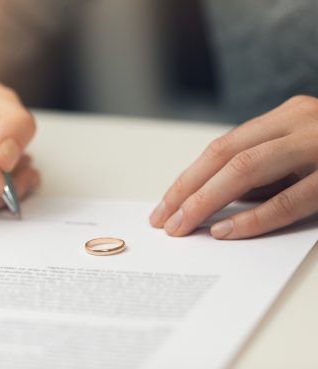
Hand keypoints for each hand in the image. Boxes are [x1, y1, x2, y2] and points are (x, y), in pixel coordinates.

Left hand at [150, 95, 317, 238]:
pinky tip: (224, 231)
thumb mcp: (298, 154)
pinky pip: (288, 201)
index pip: (222, 147)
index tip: (165, 206)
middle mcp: (297, 123)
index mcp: (285, 117)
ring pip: (246, 169)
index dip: (187, 179)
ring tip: (182, 227)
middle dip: (187, 191)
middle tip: (164, 221)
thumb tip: (213, 200)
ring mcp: (317, 145)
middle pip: (225, 156)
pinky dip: (252, 218)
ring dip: (206, 201)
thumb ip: (261, 172)